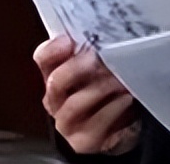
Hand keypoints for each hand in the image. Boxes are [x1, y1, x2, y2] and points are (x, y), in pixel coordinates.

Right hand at [34, 35, 140, 154]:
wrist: (122, 125)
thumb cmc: (109, 91)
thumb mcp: (101, 66)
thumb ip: (94, 50)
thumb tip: (105, 30)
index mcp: (56, 76)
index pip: (44, 59)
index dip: (53, 49)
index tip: (68, 41)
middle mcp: (56, 100)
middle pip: (56, 81)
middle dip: (78, 68)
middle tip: (98, 58)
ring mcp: (67, 123)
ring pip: (73, 105)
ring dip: (98, 89)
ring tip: (118, 78)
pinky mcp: (82, 140)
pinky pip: (95, 124)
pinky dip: (112, 109)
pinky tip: (125, 98)